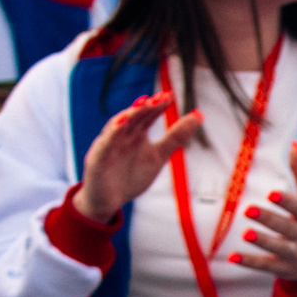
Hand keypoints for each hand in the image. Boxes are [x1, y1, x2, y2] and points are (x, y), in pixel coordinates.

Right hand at [79, 92, 203, 221]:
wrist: (109, 201)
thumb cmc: (132, 176)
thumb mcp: (159, 155)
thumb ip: (176, 136)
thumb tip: (199, 115)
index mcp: (136, 133)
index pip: (148, 115)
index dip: (157, 106)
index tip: (169, 95)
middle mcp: (122, 135)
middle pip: (134, 117)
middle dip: (146, 107)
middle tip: (160, 98)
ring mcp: (109, 145)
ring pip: (118, 126)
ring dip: (129, 114)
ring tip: (142, 104)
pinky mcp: (97, 158)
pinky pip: (104, 144)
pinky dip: (111, 134)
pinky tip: (120, 124)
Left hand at [233, 142, 296, 279]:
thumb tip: (294, 144)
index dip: (286, 202)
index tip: (271, 194)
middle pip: (286, 227)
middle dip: (268, 220)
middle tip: (248, 210)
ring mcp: (296, 255)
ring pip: (278, 248)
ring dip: (261, 241)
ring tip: (245, 234)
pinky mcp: (284, 268)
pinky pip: (266, 266)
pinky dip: (249, 262)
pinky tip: (232, 257)